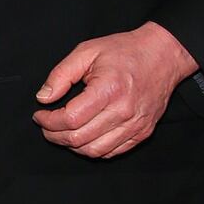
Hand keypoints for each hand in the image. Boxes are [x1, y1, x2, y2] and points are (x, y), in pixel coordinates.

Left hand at [33, 23, 197, 159]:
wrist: (164, 55)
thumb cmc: (125, 51)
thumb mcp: (87, 51)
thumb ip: (61, 74)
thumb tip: (43, 98)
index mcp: (109, 89)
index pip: (70, 119)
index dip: (48, 121)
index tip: (39, 115)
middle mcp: (124, 111)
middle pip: (79, 139)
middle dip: (54, 135)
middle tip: (46, 126)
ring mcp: (135, 125)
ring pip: (94, 151)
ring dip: (72, 145)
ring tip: (62, 132)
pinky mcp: (142, 132)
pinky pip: (112, 152)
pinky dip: (92, 149)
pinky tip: (83, 137)